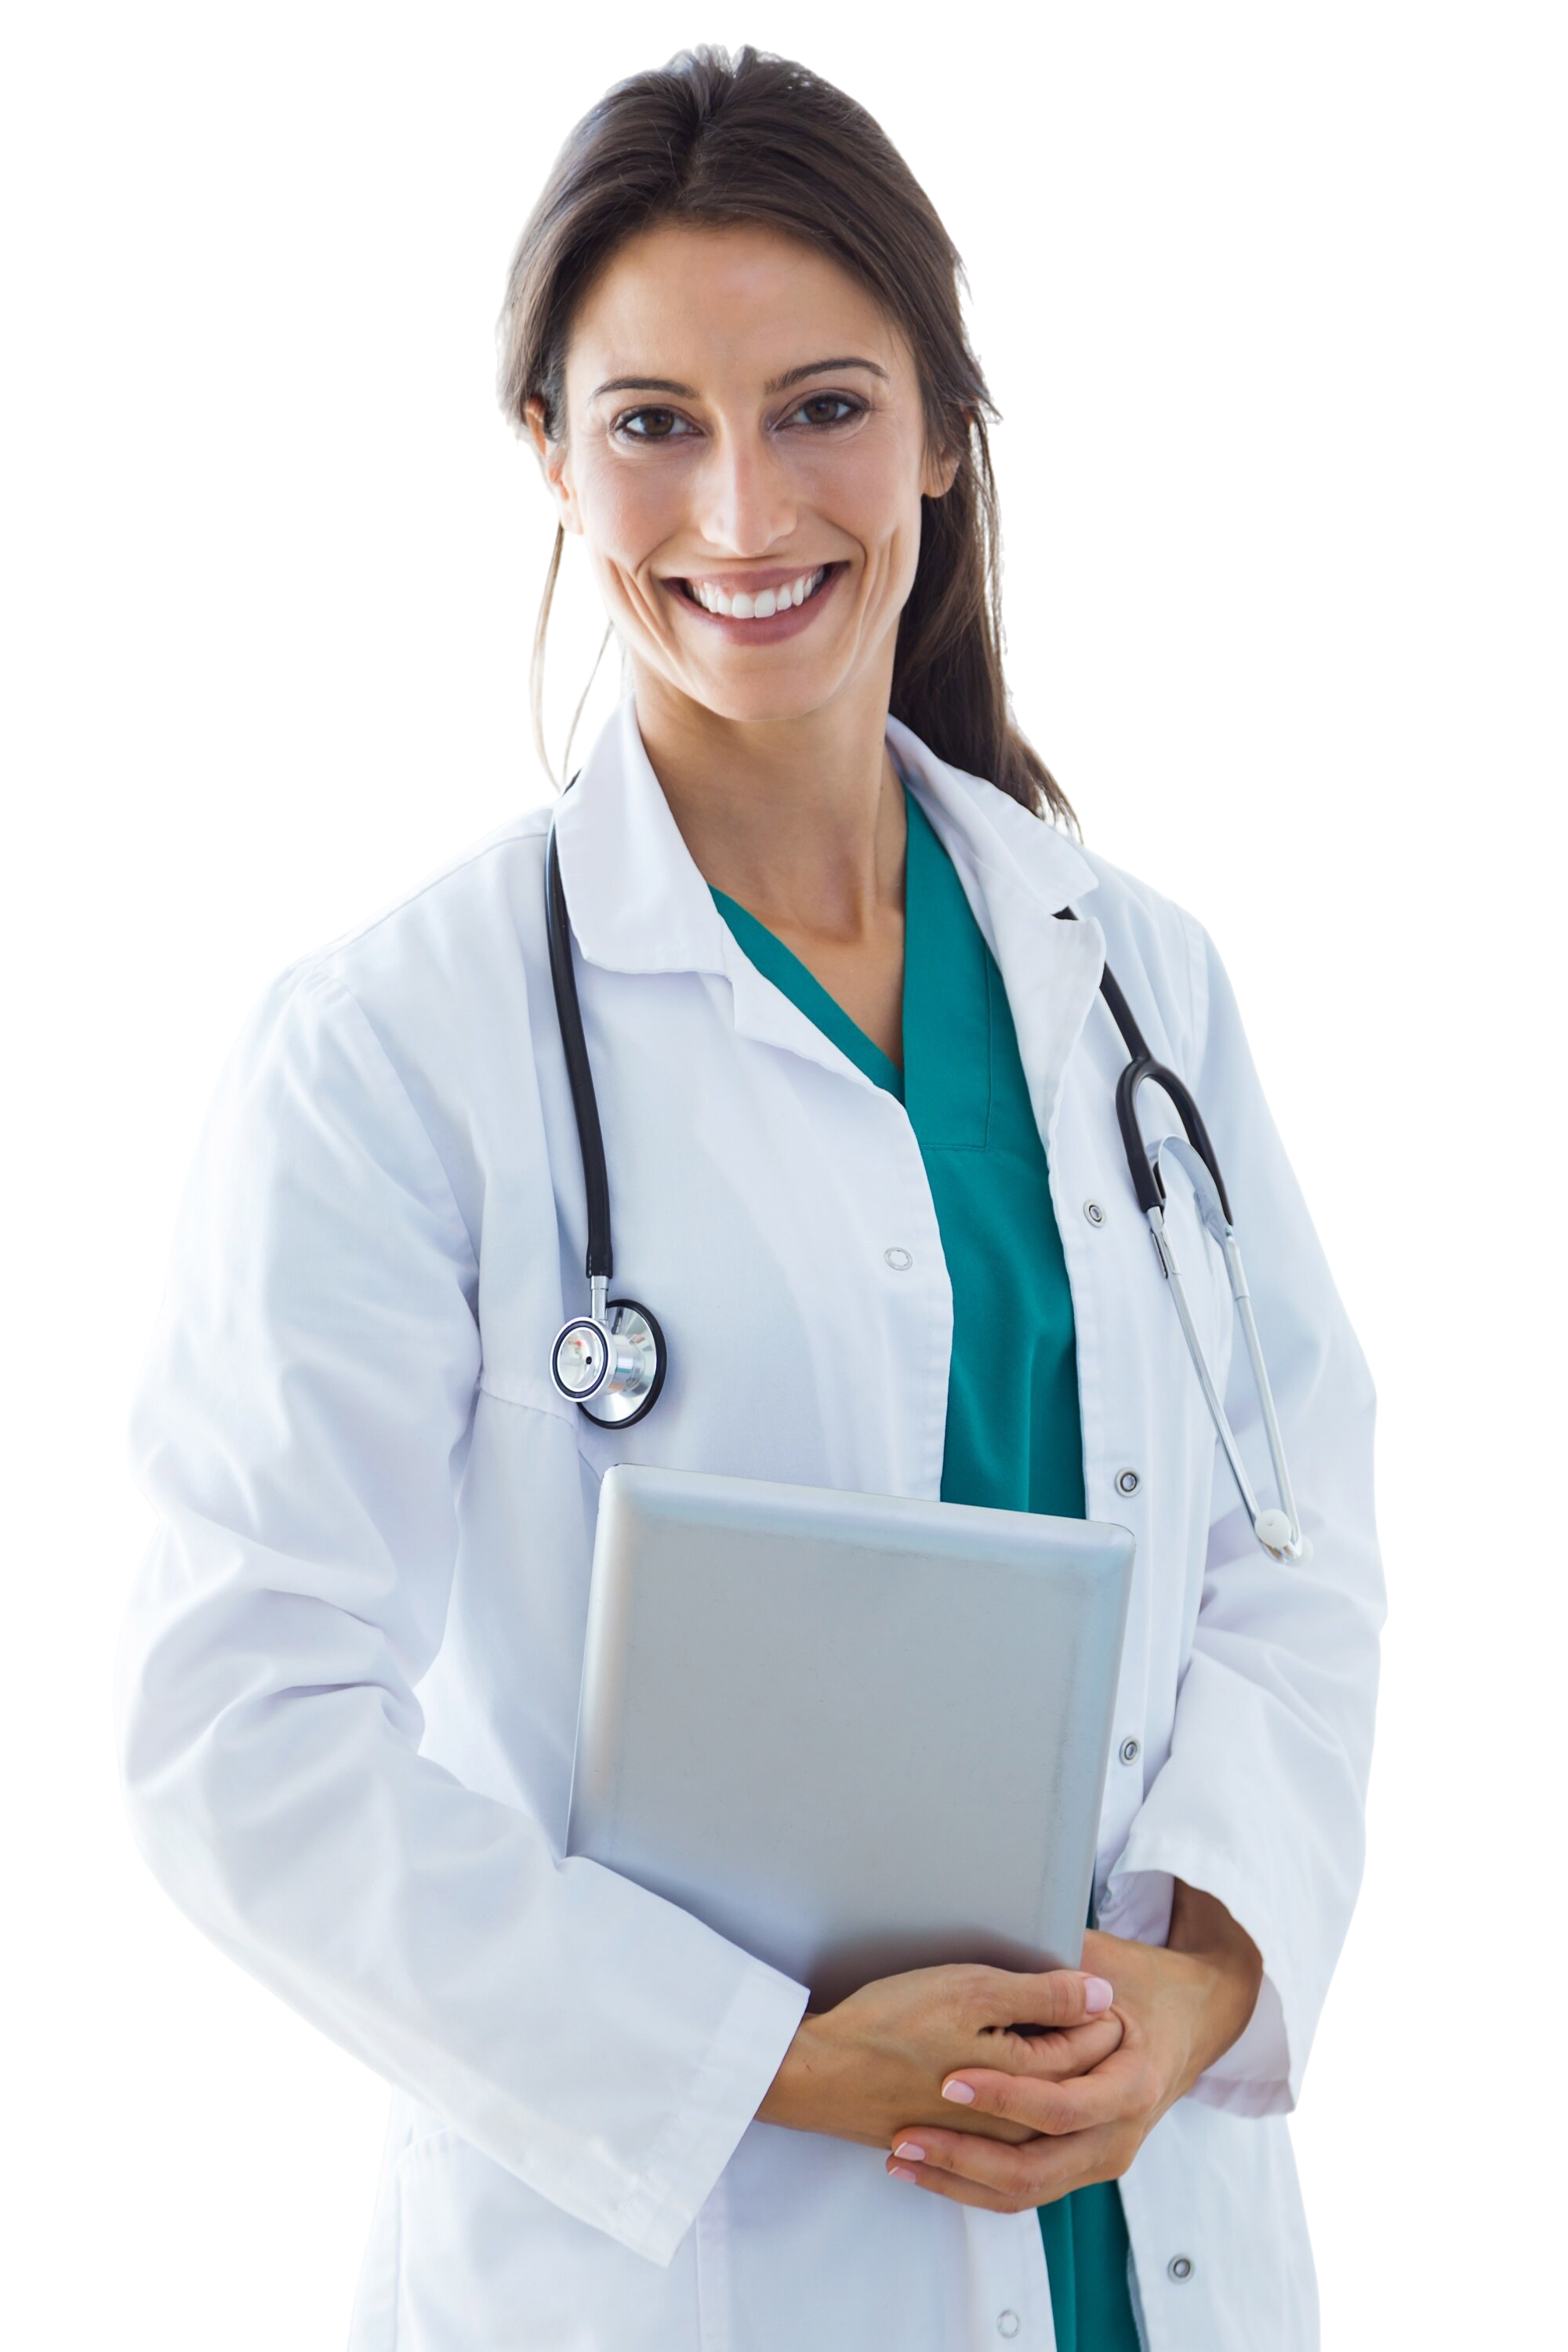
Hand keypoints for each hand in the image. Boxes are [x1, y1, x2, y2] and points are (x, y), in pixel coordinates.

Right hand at [757, 1960, 1123, 2151]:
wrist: (820, 2077)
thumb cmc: (892, 2026)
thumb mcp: (972, 1992)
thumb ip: (1042, 1997)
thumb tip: (1102, 1995)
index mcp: (1028, 2081)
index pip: (1092, 2044)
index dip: (1099, 2007)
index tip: (1096, 1979)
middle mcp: (1018, 2122)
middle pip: (1076, 2079)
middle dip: (1086, 2041)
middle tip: (1080, 2000)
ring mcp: (989, 2139)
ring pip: (1045, 2106)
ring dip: (1054, 2070)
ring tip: (1040, 2027)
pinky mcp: (961, 2143)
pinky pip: (1011, 2128)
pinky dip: (1021, 2100)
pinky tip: (1006, 2071)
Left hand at [883, 1884, 1263, 2209]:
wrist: (1194, 2017)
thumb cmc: (1144, 1983)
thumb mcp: (1109, 1962)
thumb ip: (1063, 1964)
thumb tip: (1018, 1943)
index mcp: (1130, 2086)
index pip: (1057, 2107)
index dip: (1001, 2096)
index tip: (949, 2079)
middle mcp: (1118, 2135)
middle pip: (1033, 2169)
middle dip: (962, 2155)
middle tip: (906, 2132)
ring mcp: (1099, 2158)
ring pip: (1022, 2192)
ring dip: (957, 2178)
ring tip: (900, 2154)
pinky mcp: (1079, 2165)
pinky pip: (1023, 2193)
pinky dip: (972, 2185)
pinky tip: (925, 2167)